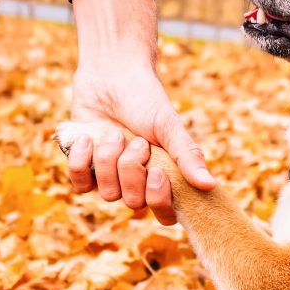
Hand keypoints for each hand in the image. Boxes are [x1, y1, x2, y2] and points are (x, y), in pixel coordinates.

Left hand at [64, 0, 215, 223]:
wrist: (110, 74)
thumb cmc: (145, 99)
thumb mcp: (168, 125)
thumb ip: (187, 155)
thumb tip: (209, 185)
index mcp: (162, 176)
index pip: (165, 214)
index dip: (159, 201)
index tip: (157, 172)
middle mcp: (136, 182)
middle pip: (133, 203)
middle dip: (131, 169)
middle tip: (136, 141)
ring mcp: (109, 177)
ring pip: (106, 194)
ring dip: (108, 160)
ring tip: (113, 133)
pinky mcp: (84, 168)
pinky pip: (79, 184)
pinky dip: (82, 161)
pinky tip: (88, 138)